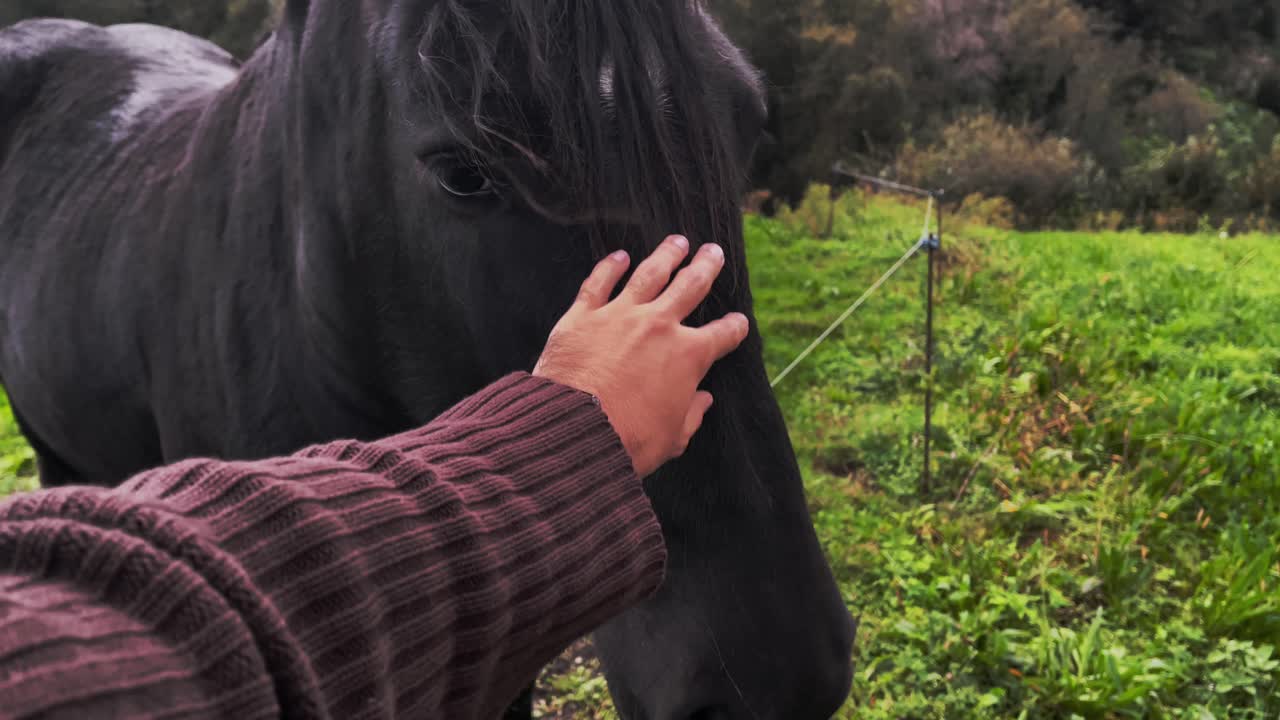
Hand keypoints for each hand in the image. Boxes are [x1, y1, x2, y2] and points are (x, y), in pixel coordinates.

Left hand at [533, 235, 749, 477]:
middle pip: (690, 286)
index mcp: (689, 356)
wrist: (575, 431)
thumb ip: (692, 415)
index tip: (738, 322)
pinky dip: (610, 266)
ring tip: (678, 241)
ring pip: (650, 274)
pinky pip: (599, 282)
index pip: (722, 335)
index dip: (734, 328)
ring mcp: (621, 315)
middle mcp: (659, 326)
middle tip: (714, 252)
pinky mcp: (584, 315)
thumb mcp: (673, 437)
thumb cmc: (628, 441)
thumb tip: (702, 400)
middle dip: (706, 267)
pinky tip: (620, 256)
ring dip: (667, 255)